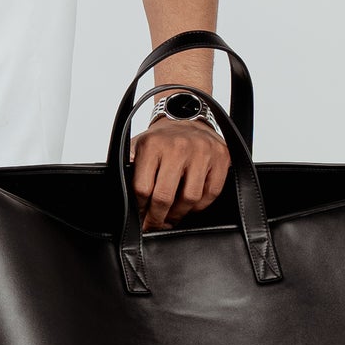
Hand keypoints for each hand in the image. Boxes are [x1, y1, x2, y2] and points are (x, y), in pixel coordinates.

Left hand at [129, 114, 230, 231]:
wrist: (187, 118)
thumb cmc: (162, 139)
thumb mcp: (139, 147)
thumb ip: (129, 168)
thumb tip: (123, 196)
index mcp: (153, 145)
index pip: (143, 189)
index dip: (140, 208)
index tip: (141, 217)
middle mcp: (178, 147)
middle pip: (165, 197)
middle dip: (157, 218)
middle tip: (155, 225)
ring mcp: (202, 152)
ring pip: (189, 199)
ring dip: (179, 214)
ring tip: (172, 217)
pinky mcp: (221, 157)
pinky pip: (211, 193)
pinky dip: (200, 205)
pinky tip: (190, 205)